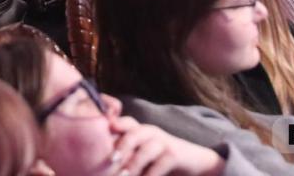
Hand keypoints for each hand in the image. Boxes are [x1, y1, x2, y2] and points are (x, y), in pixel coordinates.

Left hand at [109, 115, 224, 175]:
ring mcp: (163, 141)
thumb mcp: (141, 151)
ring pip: (145, 150)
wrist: (194, 161)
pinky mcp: (174, 154)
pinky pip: (159, 165)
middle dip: (121, 147)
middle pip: (133, 133)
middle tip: (110, 161)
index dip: (113, 126)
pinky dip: (149, 175)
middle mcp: (149, 132)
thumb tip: (104, 163)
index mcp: (138, 129)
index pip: (123, 122)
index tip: (99, 136)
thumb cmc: (160, 158)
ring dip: (133, 165)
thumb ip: (125, 152)